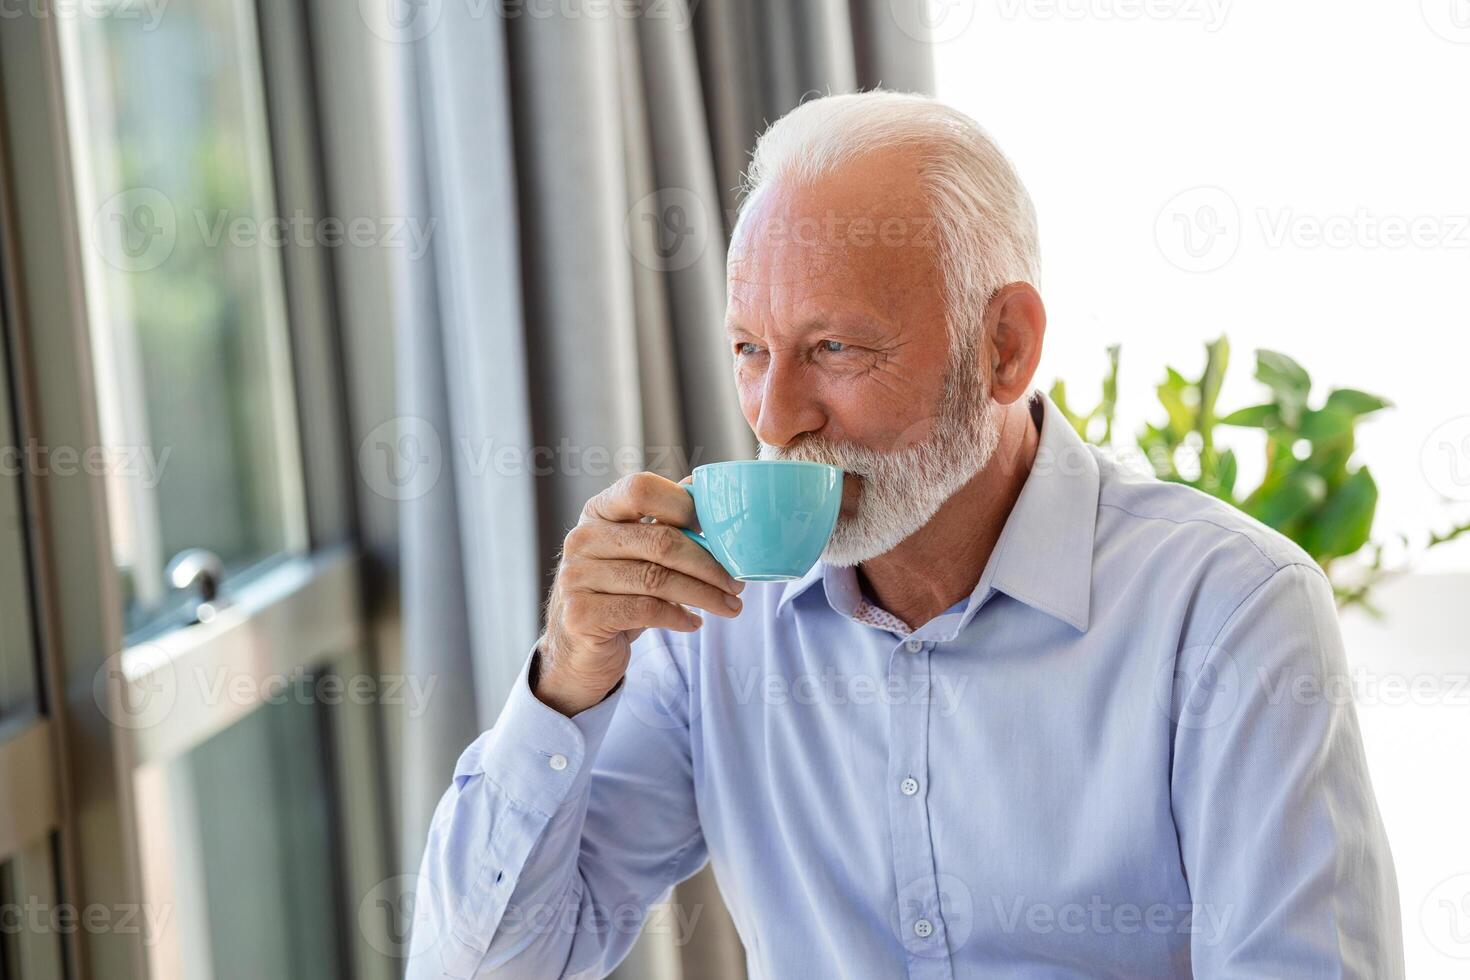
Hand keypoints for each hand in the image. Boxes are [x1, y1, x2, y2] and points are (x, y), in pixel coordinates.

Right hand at [535, 472, 743, 715]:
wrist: (579, 650)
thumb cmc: (617, 593)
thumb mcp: (637, 552)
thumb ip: (663, 520)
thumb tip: (702, 486)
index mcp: (598, 511)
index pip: (641, 489)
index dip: (684, 505)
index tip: (719, 531)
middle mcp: (582, 538)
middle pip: (660, 540)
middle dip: (708, 564)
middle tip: (736, 582)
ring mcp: (576, 576)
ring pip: (657, 579)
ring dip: (703, 595)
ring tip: (729, 606)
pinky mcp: (581, 614)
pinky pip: (646, 610)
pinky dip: (679, 617)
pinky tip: (693, 622)